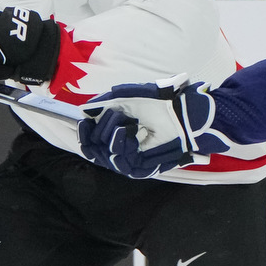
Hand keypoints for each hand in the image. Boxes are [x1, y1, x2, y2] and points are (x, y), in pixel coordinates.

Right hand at [79, 77, 233, 178]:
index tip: (84, 121)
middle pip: (92, 148)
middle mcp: (120, 150)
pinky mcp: (140, 169)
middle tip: (116, 116)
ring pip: (103, 154)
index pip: (90, 140)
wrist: (182, 113)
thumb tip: (83, 110)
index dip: (84, 131)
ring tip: (128, 123)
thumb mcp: (127, 96)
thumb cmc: (159, 103)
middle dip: (99, 130)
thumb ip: (103, 103)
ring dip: (110, 135)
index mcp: (116, 133)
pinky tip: (131, 132)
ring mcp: (129, 160)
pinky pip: (118, 160)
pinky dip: (120, 143)